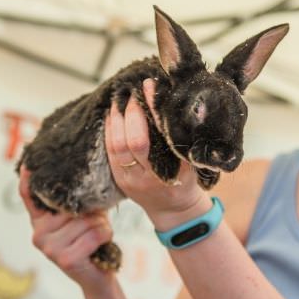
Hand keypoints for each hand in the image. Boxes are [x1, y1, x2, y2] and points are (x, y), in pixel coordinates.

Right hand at [18, 166, 114, 292]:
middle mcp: (38, 233)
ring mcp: (49, 247)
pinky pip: (96, 233)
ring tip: (96, 237)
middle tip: (93, 226)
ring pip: (88, 219)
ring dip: (102, 226)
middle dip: (93, 212)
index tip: (29, 162)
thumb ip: (77, 201)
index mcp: (40, 220)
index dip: (29, 179)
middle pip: (73, 205)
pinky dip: (106, 236)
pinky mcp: (65, 258)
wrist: (99, 276)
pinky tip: (100, 247)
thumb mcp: (83, 216)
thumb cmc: (92, 240)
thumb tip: (86, 179)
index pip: (29, 196)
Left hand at [105, 79, 211, 229]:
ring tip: (120, 99)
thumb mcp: (190, 165)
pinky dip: (109, 130)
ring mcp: (128, 180)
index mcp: (167, 174)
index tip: (149, 87)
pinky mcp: (118, 179)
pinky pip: (109, 151)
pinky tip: (112, 115)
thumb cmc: (186, 183)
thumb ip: (180, 142)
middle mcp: (145, 178)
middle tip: (132, 93)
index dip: (149, 110)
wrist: (173, 211)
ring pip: (115, 145)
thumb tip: (173, 105)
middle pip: (130, 141)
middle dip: (129, 112)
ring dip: (115, 119)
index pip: (152, 138)